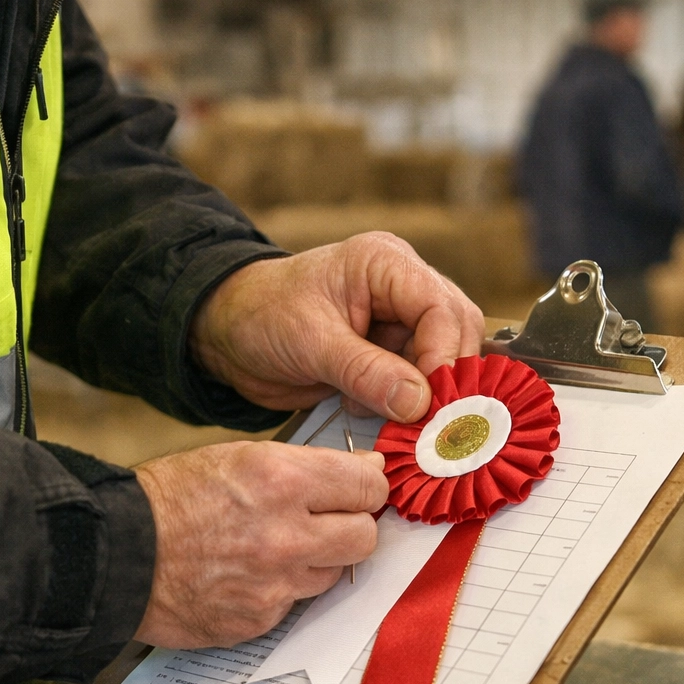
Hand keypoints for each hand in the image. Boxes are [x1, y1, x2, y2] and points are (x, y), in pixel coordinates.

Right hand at [133, 442, 387, 647]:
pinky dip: (281, 590)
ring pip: (334, 574)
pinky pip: (295, 604)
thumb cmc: (169, 498)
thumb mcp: (236, 455)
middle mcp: (285, 533)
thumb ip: (305, 465)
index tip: (360, 489)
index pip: (368, 486)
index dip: (367, 487)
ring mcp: (274, 584)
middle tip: (329, 520)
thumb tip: (366, 469)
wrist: (115, 554)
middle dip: (352, 526)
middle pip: (365, 537)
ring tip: (276, 547)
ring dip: (318, 561)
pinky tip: (248, 574)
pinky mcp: (259, 621)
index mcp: (280, 479)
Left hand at [191, 233, 484, 422]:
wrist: (227, 334)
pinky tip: (370, 411)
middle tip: (424, 419)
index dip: (443, 357)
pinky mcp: (388, 352)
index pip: (442, 308)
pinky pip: (417, 380)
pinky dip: (403, 403)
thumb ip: (366, 371)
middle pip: (456, 331)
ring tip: (382, 413)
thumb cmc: (260, 316)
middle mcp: (401, 286)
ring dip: (421, 394)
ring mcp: (398, 320)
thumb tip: (419, 402)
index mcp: (385, 263)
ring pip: (442, 359)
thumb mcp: (310, 342)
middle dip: (442, 378)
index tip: (430, 401)